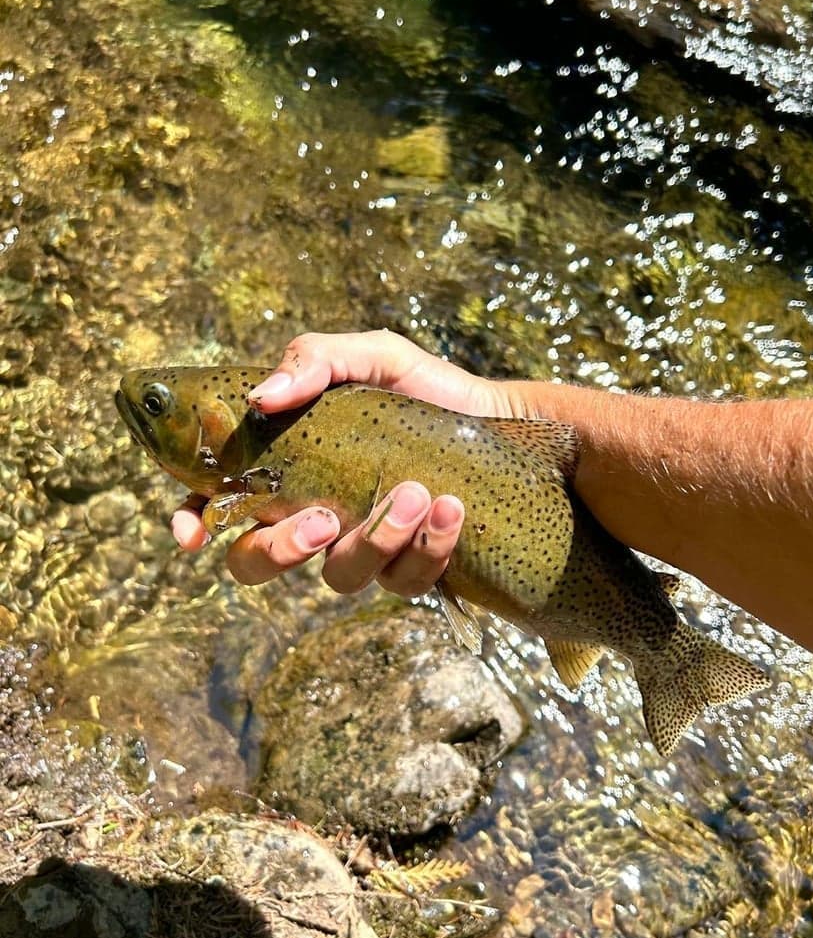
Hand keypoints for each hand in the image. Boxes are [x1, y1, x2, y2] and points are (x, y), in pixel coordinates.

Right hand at [171, 330, 513, 595]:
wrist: (495, 417)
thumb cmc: (422, 389)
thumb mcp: (371, 357)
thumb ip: (314, 361)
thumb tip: (262, 398)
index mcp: (286, 470)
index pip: (218, 506)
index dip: (194, 523)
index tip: (193, 534)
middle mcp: (316, 518)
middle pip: (260, 563)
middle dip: (282, 551)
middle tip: (323, 520)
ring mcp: (363, 550)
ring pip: (341, 577)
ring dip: (375, 540)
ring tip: (412, 494)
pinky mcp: (414, 568)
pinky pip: (406, 580)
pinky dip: (428, 547)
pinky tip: (450, 509)